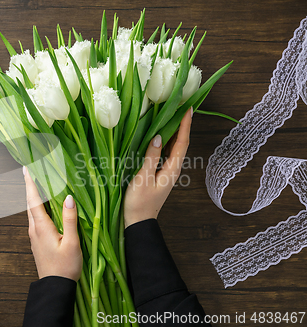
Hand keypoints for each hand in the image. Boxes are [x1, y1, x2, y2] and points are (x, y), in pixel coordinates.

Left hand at [23, 167, 82, 281]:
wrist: (55, 287)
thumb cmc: (65, 266)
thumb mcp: (72, 242)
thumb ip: (70, 219)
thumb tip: (68, 197)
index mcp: (41, 227)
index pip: (33, 200)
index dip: (30, 183)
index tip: (26, 169)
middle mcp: (34, 229)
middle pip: (31, 203)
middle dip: (32, 187)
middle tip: (34, 171)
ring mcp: (34, 236)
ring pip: (33, 212)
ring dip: (35, 197)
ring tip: (40, 185)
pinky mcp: (38, 242)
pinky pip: (36, 219)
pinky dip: (39, 208)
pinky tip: (47, 207)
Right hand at [124, 108, 192, 227]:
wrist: (139, 221)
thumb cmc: (139, 202)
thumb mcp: (143, 177)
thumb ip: (151, 156)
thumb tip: (159, 136)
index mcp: (171, 169)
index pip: (182, 142)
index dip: (185, 125)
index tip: (188, 108)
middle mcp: (173, 168)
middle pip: (180, 143)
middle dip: (182, 125)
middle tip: (181, 107)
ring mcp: (166, 171)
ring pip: (173, 148)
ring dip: (174, 132)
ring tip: (172, 116)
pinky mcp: (159, 173)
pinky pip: (166, 153)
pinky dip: (166, 142)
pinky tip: (160, 136)